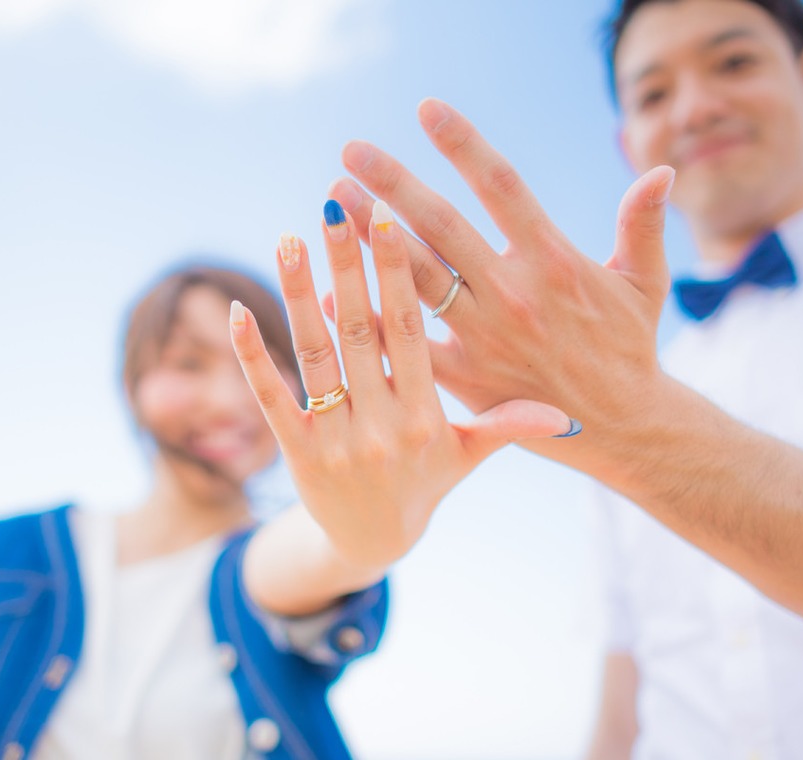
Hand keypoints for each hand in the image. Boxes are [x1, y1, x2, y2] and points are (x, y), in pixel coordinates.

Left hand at [230, 197, 574, 570]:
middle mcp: (381, 427)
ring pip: (315, 356)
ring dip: (299, 295)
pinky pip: (271, 397)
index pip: (412, 335)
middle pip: (361, 334)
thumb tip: (565, 415)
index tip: (390, 223)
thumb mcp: (470, 455)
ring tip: (289, 238)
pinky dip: (252, 355)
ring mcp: (334, 441)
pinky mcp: (295, 452)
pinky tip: (237, 309)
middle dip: (347, 268)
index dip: (399, 277)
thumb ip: (507, 424)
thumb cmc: (426, 485)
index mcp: (426, 418)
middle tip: (335, 209)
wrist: (372, 542)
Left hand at [328, 98, 676, 475]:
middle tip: (351, 151)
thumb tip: (663, 170)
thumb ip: (642, 225)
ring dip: (372, 240)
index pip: (502, 187)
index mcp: (554, 262)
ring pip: (416, 280)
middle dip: (394, 184)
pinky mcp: (467, 380)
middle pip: (443, 228)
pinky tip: (333, 294)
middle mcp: (514, 295)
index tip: (427, 110)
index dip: (464, 145)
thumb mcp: (644, 283)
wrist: (622, 428)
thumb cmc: (631, 348)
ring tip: (334, 203)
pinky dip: (372, 322)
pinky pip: (410, 347)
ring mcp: (486, 338)